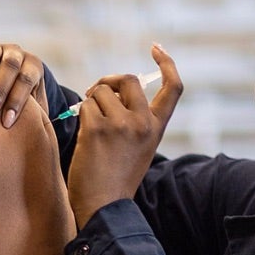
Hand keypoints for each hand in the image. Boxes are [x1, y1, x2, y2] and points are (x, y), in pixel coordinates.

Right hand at [0, 40, 48, 127]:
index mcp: (33, 66)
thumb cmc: (23, 103)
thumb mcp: (35, 108)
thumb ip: (37, 116)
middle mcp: (16, 54)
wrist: (10, 83)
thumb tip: (38, 136)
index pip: (26, 80)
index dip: (17, 101)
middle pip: (9, 66)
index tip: (7, 122)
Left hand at [67, 43, 181, 228]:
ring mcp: (122, 124)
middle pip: (129, 79)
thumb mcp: (137, 147)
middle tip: (96, 94)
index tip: (157, 48)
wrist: (103, 206)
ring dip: (91, 102)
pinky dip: (80, 114)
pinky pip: (85, 104)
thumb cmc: (114, 178)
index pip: (173, 88)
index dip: (167, 64)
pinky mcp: (98, 128)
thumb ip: (132, 119)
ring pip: (101, 91)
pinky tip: (84, 136)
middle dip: (110, 81)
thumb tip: (112, 90)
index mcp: (156, 128)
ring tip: (90, 127)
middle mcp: (143, 123)